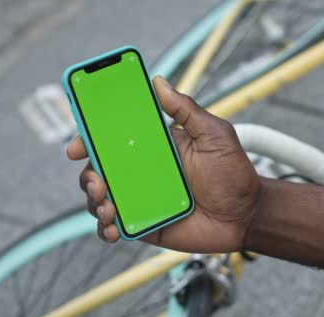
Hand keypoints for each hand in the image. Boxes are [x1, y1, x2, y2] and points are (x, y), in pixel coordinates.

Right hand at [66, 76, 262, 252]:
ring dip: (94, 201)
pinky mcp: (145, 225)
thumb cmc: (234, 174)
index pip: (113, 139)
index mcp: (155, 147)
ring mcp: (142, 199)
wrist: (247, 214)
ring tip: (108, 205)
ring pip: (101, 199)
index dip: (89, 139)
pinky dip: (105, 229)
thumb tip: (158, 81)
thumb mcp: (214, 135)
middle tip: (96, 179)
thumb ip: (186, 110)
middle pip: (100, 169)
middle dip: (88, 174)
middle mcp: (143, 172)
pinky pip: (115, 228)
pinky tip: (111, 227)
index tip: (77, 144)